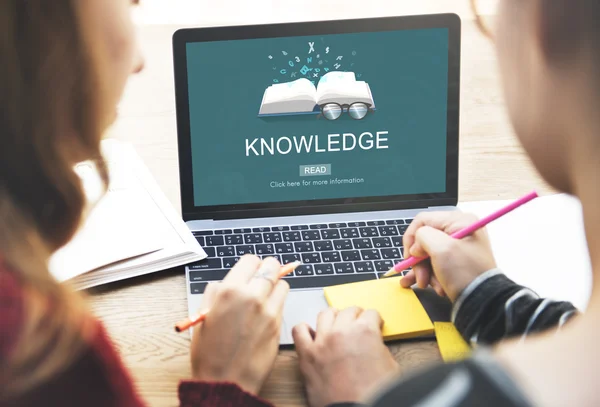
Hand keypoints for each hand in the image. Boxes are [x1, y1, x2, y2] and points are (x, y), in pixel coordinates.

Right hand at [190, 255, 288, 394]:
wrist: (225, 381)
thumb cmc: (210, 353)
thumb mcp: (203, 316)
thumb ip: (215, 293)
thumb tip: (225, 283)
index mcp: (229, 291)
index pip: (251, 260)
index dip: (250, 265)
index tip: (249, 271)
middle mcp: (252, 296)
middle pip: (272, 266)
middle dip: (267, 270)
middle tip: (261, 278)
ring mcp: (268, 310)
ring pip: (282, 283)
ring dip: (275, 286)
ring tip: (264, 297)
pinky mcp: (279, 324)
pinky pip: (283, 303)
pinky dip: (277, 303)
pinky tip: (266, 313)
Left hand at [293, 307, 398, 406]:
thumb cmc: (374, 393)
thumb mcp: (390, 366)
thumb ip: (380, 347)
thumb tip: (373, 343)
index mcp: (365, 331)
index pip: (371, 313)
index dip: (374, 320)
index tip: (373, 324)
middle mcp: (342, 331)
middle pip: (348, 311)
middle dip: (356, 316)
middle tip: (357, 324)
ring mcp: (322, 341)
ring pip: (325, 314)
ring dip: (333, 317)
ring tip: (336, 325)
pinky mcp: (307, 354)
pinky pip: (299, 331)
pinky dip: (305, 330)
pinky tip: (312, 334)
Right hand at [400, 211, 496, 300]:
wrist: (483, 302)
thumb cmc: (466, 273)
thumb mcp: (441, 249)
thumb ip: (423, 237)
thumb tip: (416, 245)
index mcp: (459, 221)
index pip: (423, 220)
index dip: (411, 238)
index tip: (410, 256)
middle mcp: (459, 231)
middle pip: (424, 239)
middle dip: (419, 260)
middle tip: (420, 276)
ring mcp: (458, 247)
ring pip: (428, 254)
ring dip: (424, 271)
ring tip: (427, 284)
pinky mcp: (456, 262)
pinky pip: (435, 264)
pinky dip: (430, 275)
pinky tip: (428, 285)